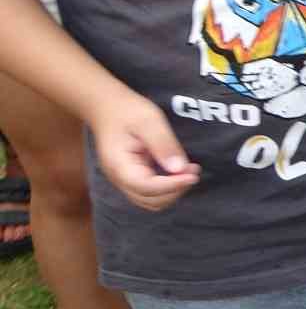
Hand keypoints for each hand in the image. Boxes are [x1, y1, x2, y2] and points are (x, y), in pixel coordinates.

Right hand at [90, 93, 199, 211]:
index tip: (192, 175)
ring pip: (152, 200)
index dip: (172, 185)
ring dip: (173, 191)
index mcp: (119, 165)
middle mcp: (119, 178)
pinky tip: (180, 172)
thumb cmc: (127, 111)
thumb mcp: (149, 121)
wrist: (108, 108)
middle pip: (150, 200)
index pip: (146, 187)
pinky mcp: (133, 177)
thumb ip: (163, 144)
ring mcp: (124, 180)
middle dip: (175, 189)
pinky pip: (152, 192)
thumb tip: (179, 169)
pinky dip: (168, 187)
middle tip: (193, 170)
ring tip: (189, 171)